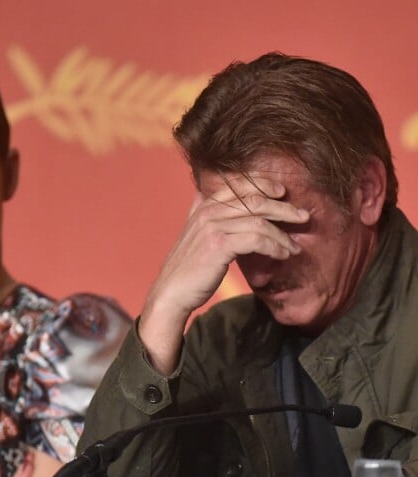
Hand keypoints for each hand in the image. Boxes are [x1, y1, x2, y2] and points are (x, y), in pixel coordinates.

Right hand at [139, 172, 308, 373]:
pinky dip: (274, 246)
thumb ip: (202, 213)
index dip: (265, 184)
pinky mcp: (219, 245)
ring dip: (283, 234)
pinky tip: (283, 255)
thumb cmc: (187, 267)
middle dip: (284, 207)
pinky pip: (256, 239)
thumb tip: (206, 196)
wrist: (172, 292)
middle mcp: (208, 211)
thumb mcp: (194, 234)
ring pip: (259, 220)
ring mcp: (212, 226)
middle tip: (304, 216)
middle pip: (255, 199)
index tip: (284, 192)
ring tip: (295, 246)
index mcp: (204, 205)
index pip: (240, 184)